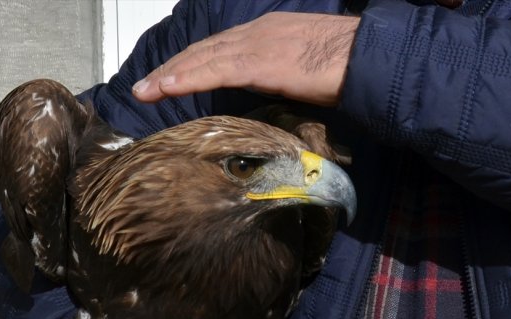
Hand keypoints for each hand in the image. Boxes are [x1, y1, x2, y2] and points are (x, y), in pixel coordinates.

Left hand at [132, 12, 359, 106]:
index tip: (169, 79)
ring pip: (202, 59)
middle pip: (203, 51)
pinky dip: (188, 78)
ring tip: (145, 90)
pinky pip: (215, 70)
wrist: (366, 57)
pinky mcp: (259, 61)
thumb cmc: (343, 67)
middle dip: (172, 69)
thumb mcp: (301, 69)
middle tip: (145, 86)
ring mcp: (255, 45)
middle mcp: (254, 33)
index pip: (218, 49)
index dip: (190, 64)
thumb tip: (265, 93)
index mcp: (265, 34)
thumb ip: (277, 76)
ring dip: (170, 76)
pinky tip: (168, 87)